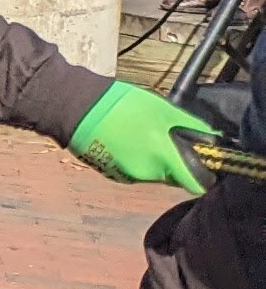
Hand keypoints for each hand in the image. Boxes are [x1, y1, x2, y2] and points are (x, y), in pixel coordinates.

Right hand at [70, 80, 213, 192]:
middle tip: (165, 137)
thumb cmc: (122, 104)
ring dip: (154, 160)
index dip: (203, 174)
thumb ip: (191, 127)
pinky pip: (135, 172)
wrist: (76, 108)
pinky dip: (135, 160)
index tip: (202, 161)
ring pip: (154, 174)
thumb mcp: (164, 109)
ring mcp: (127, 175)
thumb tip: (212, 140)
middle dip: (174, 160)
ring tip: (141, 135)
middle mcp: (147, 172)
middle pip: (173, 176)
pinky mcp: (112, 174)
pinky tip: (125, 141)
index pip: (195, 183)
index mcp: (162, 156)